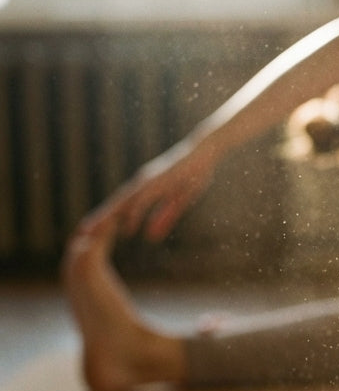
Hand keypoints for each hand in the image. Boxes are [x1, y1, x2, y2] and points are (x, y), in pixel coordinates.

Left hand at [71, 138, 217, 247]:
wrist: (205, 152)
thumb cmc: (193, 174)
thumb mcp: (178, 202)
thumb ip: (164, 219)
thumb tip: (150, 237)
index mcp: (144, 189)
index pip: (120, 207)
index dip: (105, 219)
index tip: (91, 232)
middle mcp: (141, 184)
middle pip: (115, 204)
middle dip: (98, 219)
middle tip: (81, 233)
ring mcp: (149, 181)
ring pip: (123, 202)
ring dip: (108, 217)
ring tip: (94, 230)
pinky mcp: (159, 181)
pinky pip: (143, 200)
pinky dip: (134, 213)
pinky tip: (127, 225)